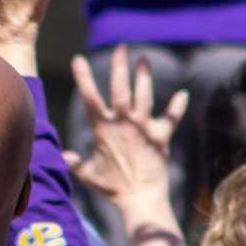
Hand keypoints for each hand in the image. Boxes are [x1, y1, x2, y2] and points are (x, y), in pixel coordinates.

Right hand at [62, 46, 186, 210]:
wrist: (140, 198)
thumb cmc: (112, 188)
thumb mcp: (87, 174)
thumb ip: (74, 162)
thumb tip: (62, 154)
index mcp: (103, 128)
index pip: (90, 97)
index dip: (83, 77)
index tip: (78, 59)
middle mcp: (124, 123)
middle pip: (120, 88)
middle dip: (119, 66)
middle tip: (121, 47)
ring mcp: (144, 128)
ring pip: (144, 96)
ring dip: (144, 77)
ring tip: (143, 60)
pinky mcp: (161, 137)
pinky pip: (171, 118)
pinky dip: (178, 106)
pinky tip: (183, 93)